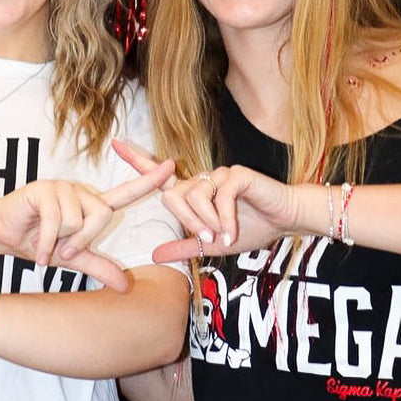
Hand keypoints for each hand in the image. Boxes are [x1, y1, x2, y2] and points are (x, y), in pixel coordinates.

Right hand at [0, 150, 175, 291]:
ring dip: (61, 241)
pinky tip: (37, 248)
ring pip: (78, 219)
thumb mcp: (73, 258)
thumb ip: (100, 267)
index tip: (171, 166)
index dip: (149, 181)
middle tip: (63, 249)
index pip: (126, 192)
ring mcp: (62, 188)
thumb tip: (125, 286)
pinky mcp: (44, 190)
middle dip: (83, 239)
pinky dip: (47, 242)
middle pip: (101, 215)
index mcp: (90, 205)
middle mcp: (80, 192)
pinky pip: (56, 221)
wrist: (3, 234)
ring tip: (47, 243)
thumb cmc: (37, 241)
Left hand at [150, 165, 301, 262]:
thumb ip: (184, 248)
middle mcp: (203, 180)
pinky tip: (233, 231)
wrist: (285, 221)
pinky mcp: (237, 175)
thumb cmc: (252, 228)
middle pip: (173, 196)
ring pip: (195, 196)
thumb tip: (153, 255)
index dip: (137, 161)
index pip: (161, 178)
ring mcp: (220, 174)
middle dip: (186, 222)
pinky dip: (224, 218)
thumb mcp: (212, 246)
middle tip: (206, 239)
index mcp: (194, 194)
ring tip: (224, 235)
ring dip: (207, 222)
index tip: (115, 144)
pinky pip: (220, 195)